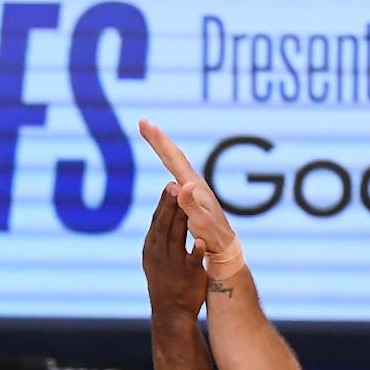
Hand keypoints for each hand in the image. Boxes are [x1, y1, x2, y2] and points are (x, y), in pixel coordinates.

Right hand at [138, 120, 239, 265]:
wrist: (225, 246)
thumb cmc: (212, 236)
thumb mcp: (200, 222)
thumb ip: (190, 204)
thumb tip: (183, 184)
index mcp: (193, 186)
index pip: (173, 159)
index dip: (159, 142)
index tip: (146, 125)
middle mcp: (194, 182)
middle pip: (173, 155)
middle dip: (158, 139)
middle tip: (144, 123)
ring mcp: (194, 187)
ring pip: (176, 161)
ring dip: (163, 147)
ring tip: (153, 136)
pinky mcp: (194, 193)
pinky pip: (178, 171)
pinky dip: (169, 161)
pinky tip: (167, 160)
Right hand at [142, 183, 207, 316]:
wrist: (172, 314)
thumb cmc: (167, 283)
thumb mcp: (158, 259)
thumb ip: (162, 237)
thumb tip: (165, 214)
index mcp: (152, 248)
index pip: (157, 221)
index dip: (164, 203)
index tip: (170, 184)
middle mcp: (160, 254)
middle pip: (164, 225)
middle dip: (170, 204)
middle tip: (175, 185)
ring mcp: (173, 264)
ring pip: (176, 238)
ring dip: (180, 219)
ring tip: (186, 203)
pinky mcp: (189, 275)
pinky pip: (193, 261)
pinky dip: (196, 251)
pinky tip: (200, 240)